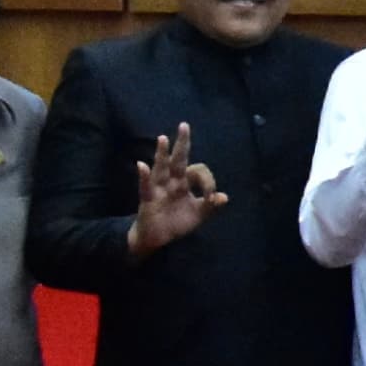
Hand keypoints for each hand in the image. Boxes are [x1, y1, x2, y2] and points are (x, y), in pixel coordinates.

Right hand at [128, 124, 226, 255]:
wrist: (158, 239)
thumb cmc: (177, 221)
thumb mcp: (198, 214)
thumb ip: (211, 206)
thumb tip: (224, 197)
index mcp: (185, 182)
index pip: (198, 172)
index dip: (208, 182)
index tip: (211, 198)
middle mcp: (172, 181)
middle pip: (178, 160)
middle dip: (182, 143)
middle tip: (184, 125)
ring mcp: (159, 188)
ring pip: (161, 168)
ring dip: (161, 154)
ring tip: (163, 139)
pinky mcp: (148, 199)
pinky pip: (146, 186)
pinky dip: (144, 176)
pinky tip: (142, 165)